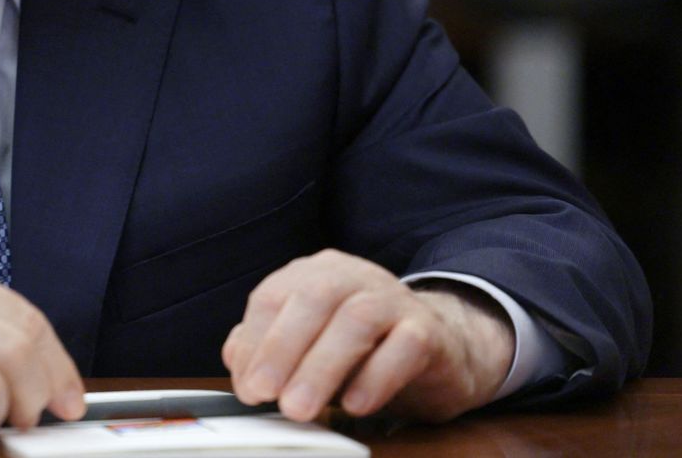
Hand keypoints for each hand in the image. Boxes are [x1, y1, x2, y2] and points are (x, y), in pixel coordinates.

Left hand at [222, 249, 514, 422]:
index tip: (246, 386)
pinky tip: (356, 404)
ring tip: (300, 407)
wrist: (443, 352)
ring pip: (356, 320)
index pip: (272, 298)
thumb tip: (238, 365)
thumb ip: (270, 348)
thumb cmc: (364, 350)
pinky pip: (405, 345)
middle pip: (313, 300)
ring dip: (322, 366)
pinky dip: (377, 376)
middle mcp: (353, 276)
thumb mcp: (309, 347)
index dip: (254, 342)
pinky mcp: (429, 329)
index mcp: (314, 274)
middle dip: (281, 349)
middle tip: (265, 395)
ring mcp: (393, 298)